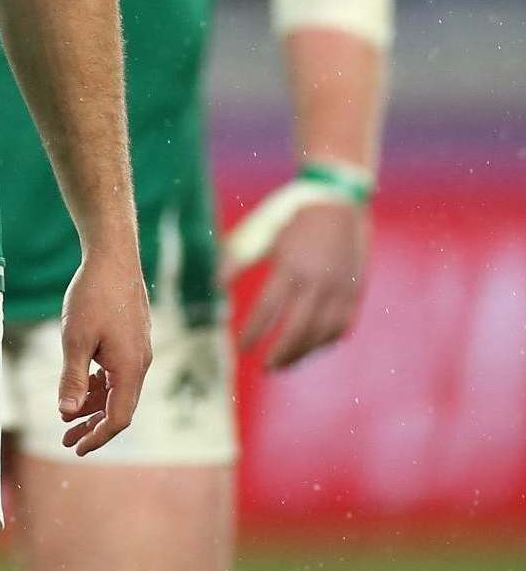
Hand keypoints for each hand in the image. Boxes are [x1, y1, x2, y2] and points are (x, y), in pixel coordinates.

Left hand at [56, 250, 150, 454]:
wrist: (113, 259)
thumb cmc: (93, 296)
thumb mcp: (75, 339)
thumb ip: (73, 378)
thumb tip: (67, 413)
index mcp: (129, 370)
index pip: (118, 419)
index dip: (97, 437)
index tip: (75, 448)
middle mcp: (139, 365)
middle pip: (119, 409)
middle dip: (92, 427)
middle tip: (66, 440)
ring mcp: (137, 353)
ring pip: (118, 392)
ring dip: (94, 406)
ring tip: (67, 417)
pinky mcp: (132, 342)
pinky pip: (117, 375)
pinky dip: (100, 386)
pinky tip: (82, 389)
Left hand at [233, 199, 367, 369]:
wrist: (338, 202)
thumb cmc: (292, 218)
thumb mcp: (261, 233)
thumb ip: (237, 259)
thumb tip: (214, 285)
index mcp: (290, 267)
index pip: (268, 310)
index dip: (254, 332)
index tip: (242, 348)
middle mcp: (317, 282)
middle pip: (298, 330)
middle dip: (280, 353)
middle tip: (265, 368)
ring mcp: (340, 289)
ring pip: (322, 334)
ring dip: (302, 353)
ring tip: (284, 363)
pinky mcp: (355, 291)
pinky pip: (342, 326)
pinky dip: (326, 341)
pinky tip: (311, 347)